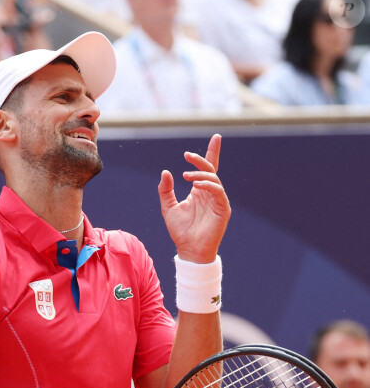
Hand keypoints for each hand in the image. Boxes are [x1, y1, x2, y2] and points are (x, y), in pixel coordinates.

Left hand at [158, 133, 230, 263]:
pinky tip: (196, 185)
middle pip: (211, 170)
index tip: (216, 137)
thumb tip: (165, 172)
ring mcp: (218, 201)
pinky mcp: (223, 209)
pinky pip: (218, 192)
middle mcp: (210, 194)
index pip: (208, 169)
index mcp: (199, 192)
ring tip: (186, 176)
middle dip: (201, 159)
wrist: (189, 250)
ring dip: (200, 174)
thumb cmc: (180, 231)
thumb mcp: (168, 208)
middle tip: (186, 155)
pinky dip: (208, 185)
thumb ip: (165, 190)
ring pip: (214, 179)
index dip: (212, 153)